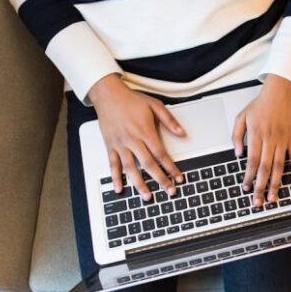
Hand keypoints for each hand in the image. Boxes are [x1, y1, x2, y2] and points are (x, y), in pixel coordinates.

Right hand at [89, 74, 185, 200]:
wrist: (108, 94)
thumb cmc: (131, 100)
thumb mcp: (155, 105)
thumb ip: (170, 121)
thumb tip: (182, 133)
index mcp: (145, 131)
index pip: (161, 154)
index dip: (171, 168)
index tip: (179, 177)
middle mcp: (132, 140)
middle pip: (148, 165)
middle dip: (160, 180)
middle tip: (169, 191)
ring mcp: (120, 144)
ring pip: (130, 168)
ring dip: (139, 184)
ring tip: (147, 197)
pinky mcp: (110, 145)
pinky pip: (112, 164)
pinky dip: (116, 177)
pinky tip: (120, 188)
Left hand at [232, 75, 290, 206]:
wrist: (280, 92)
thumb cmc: (260, 105)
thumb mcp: (241, 116)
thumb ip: (237, 136)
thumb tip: (238, 154)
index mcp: (256, 135)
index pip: (252, 161)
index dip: (249, 177)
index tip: (246, 188)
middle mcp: (270, 139)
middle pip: (265, 168)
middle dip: (261, 187)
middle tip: (258, 202)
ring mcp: (284, 140)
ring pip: (279, 166)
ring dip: (276, 183)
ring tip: (273, 197)